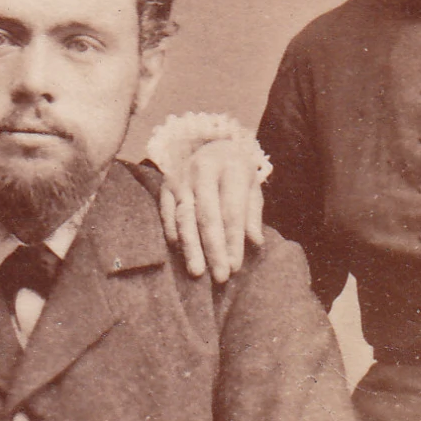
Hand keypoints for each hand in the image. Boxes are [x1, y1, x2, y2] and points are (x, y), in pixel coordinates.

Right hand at [158, 139, 265, 283]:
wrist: (212, 144)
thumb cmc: (235, 174)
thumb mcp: (251, 187)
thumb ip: (252, 214)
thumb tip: (255, 242)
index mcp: (230, 168)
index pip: (232, 211)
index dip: (233, 240)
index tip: (235, 266)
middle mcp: (203, 170)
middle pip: (207, 216)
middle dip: (214, 249)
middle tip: (220, 276)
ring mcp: (181, 177)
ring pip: (184, 216)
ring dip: (191, 247)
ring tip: (197, 272)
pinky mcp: (165, 185)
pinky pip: (166, 212)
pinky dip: (174, 233)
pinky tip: (180, 252)